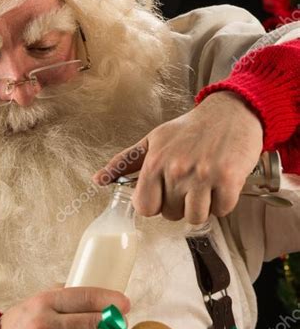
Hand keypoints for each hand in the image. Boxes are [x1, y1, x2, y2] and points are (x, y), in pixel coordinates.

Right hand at [0, 287, 129, 328]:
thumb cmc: (19, 326)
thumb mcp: (35, 302)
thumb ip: (63, 297)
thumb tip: (98, 294)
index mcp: (45, 303)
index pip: (86, 297)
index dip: (110, 300)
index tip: (124, 304)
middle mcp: (46, 326)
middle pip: (95, 325)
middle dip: (114, 325)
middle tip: (120, 326)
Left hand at [92, 91, 263, 223]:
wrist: (232, 111)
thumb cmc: (191, 128)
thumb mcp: (153, 140)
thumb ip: (124, 162)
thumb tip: (98, 180)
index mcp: (155, 161)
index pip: (145, 207)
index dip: (156, 203)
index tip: (165, 192)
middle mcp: (177, 169)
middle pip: (171, 214)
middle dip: (180, 203)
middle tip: (190, 181)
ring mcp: (203, 175)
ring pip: (195, 218)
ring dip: (202, 206)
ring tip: (205, 184)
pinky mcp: (228, 179)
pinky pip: (221, 211)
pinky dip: (223, 202)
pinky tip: (222, 183)